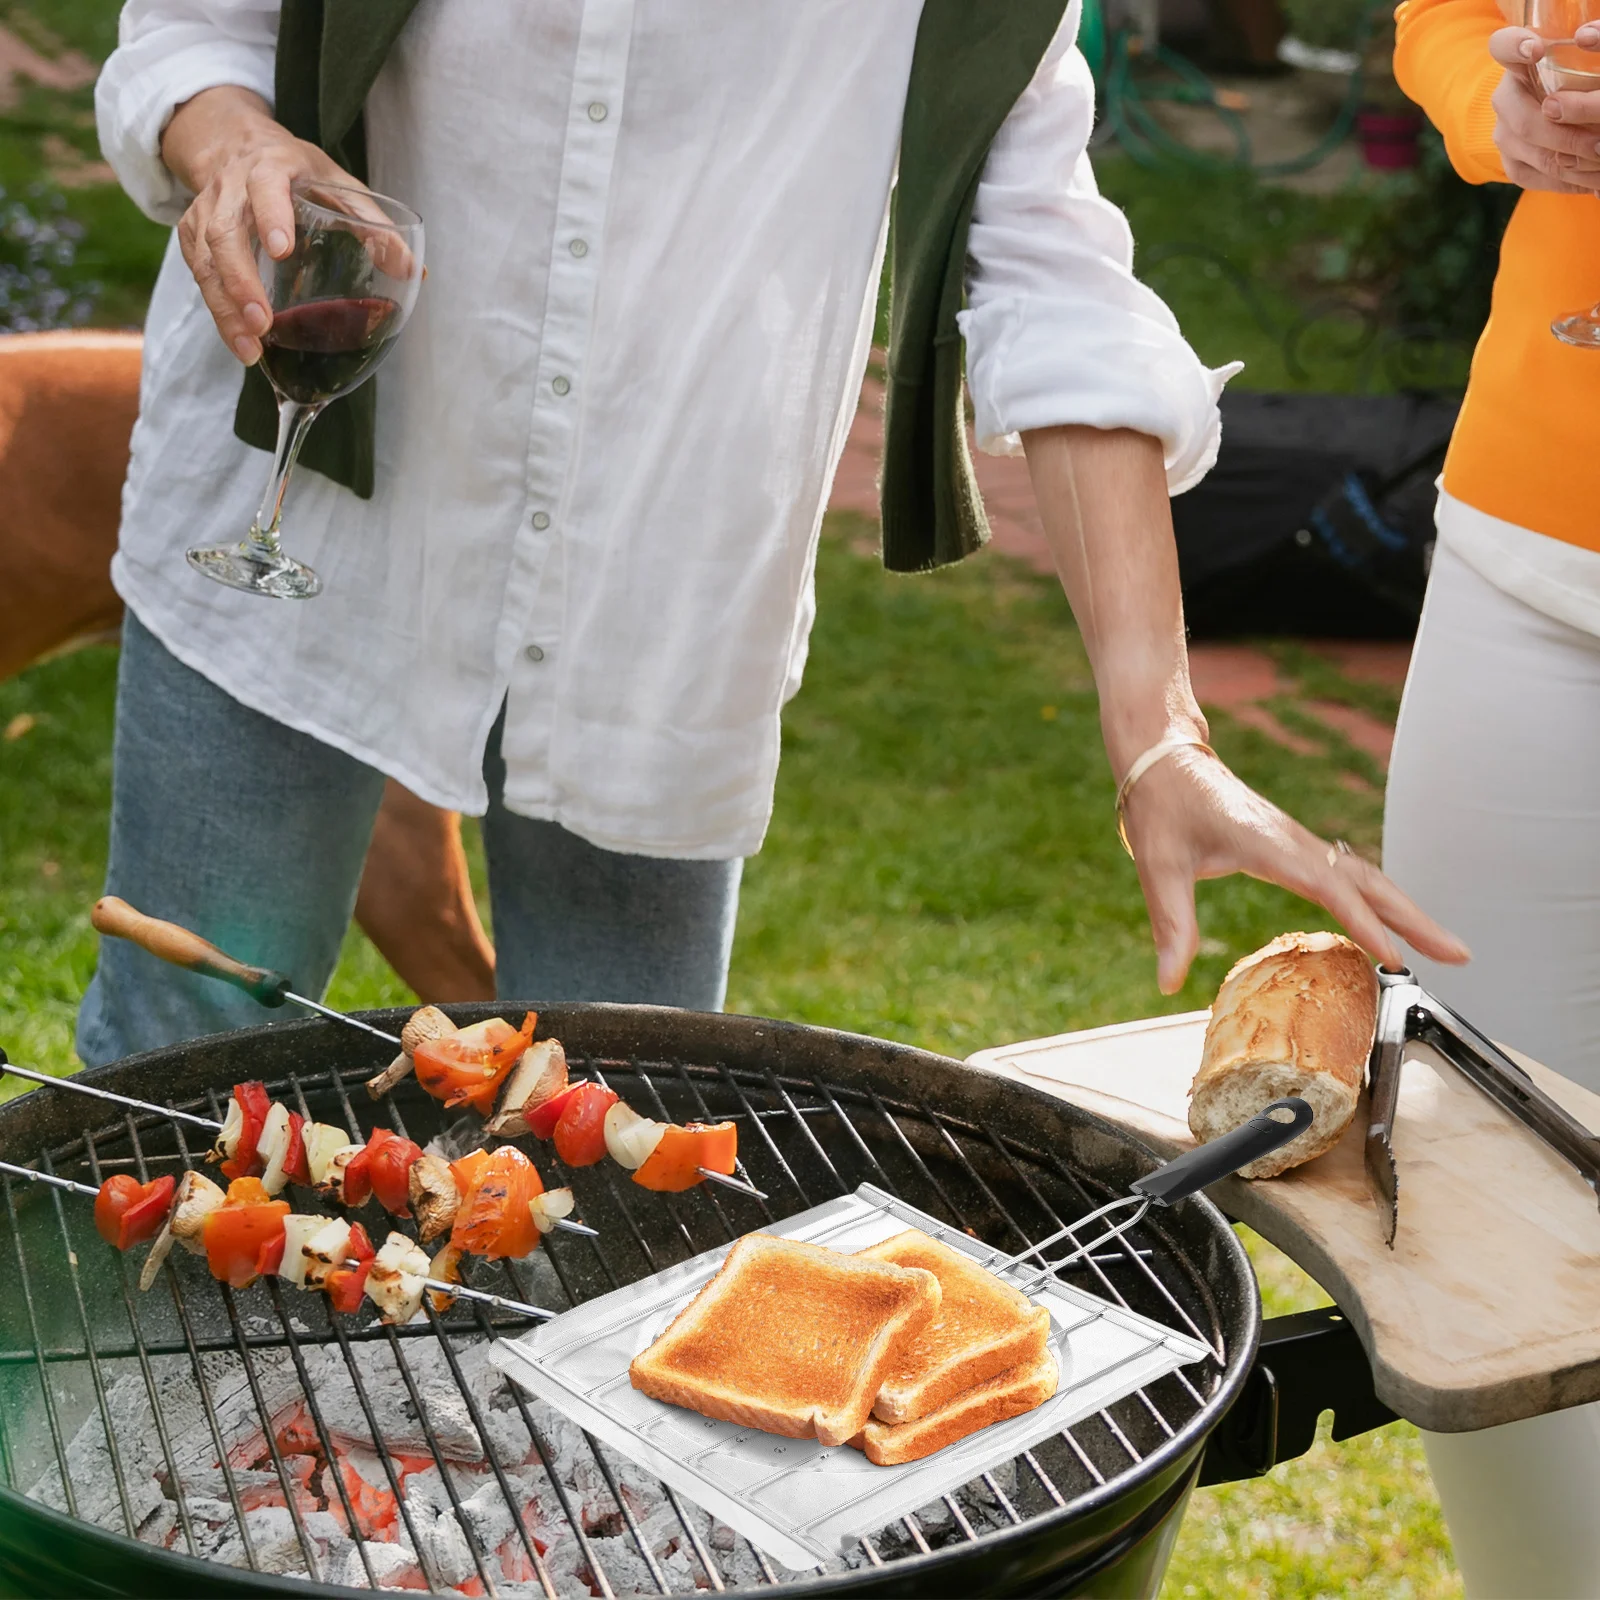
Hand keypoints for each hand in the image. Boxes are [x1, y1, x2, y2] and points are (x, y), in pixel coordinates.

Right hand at [161, 86, 359, 363]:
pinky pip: (199, 275)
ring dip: (224, 307)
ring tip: (249, 349)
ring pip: (204, 260)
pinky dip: (218, 311)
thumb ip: (375, 224)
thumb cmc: (297, 171)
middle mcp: (230, 187)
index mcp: (270, 166)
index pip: (264, 186)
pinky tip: (239, 342)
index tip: (281, 251)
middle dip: (240, 280)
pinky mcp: (194, 235)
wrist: (236, 145)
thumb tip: (413, 270)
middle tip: (262, 323)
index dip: (270, 216)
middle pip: (224, 233)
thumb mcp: (340, 184)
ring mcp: (206, 211)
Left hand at [1120, 743, 1470, 993]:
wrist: (1163, 758)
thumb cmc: (1160, 804)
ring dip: (1407, 911)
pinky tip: (1391, 925)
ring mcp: (1298, 842)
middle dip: (1416, 919)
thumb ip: (1171, 924)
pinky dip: (1377, 901)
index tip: (1397, 958)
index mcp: (1267, 843)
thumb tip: (1167, 983)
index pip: (1329, 887)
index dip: (1365, 923)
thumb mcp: (1157, 865)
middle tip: (1460, 955)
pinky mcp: (1292, 846)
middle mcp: (1293, 841)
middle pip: (1369, 882)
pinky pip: (1346, 876)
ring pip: (1365, 877)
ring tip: (1445, 947)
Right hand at [1489, 24, 1599, 190]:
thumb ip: (1593, 59)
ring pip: (1535, 155)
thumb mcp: (1581, 65)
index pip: (1503, 47)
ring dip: (1575, 165)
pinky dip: (1570, 182)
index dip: (1516, 48)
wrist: (1552, 108)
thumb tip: (1592, 47)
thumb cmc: (1579, 78)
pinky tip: (1594, 184)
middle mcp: (1504, 98)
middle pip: (1525, 124)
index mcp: (1518, 63)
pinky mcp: (1510, 163)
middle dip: (1567, 138)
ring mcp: (1503, 133)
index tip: (1536, 50)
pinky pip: (1537, 177)